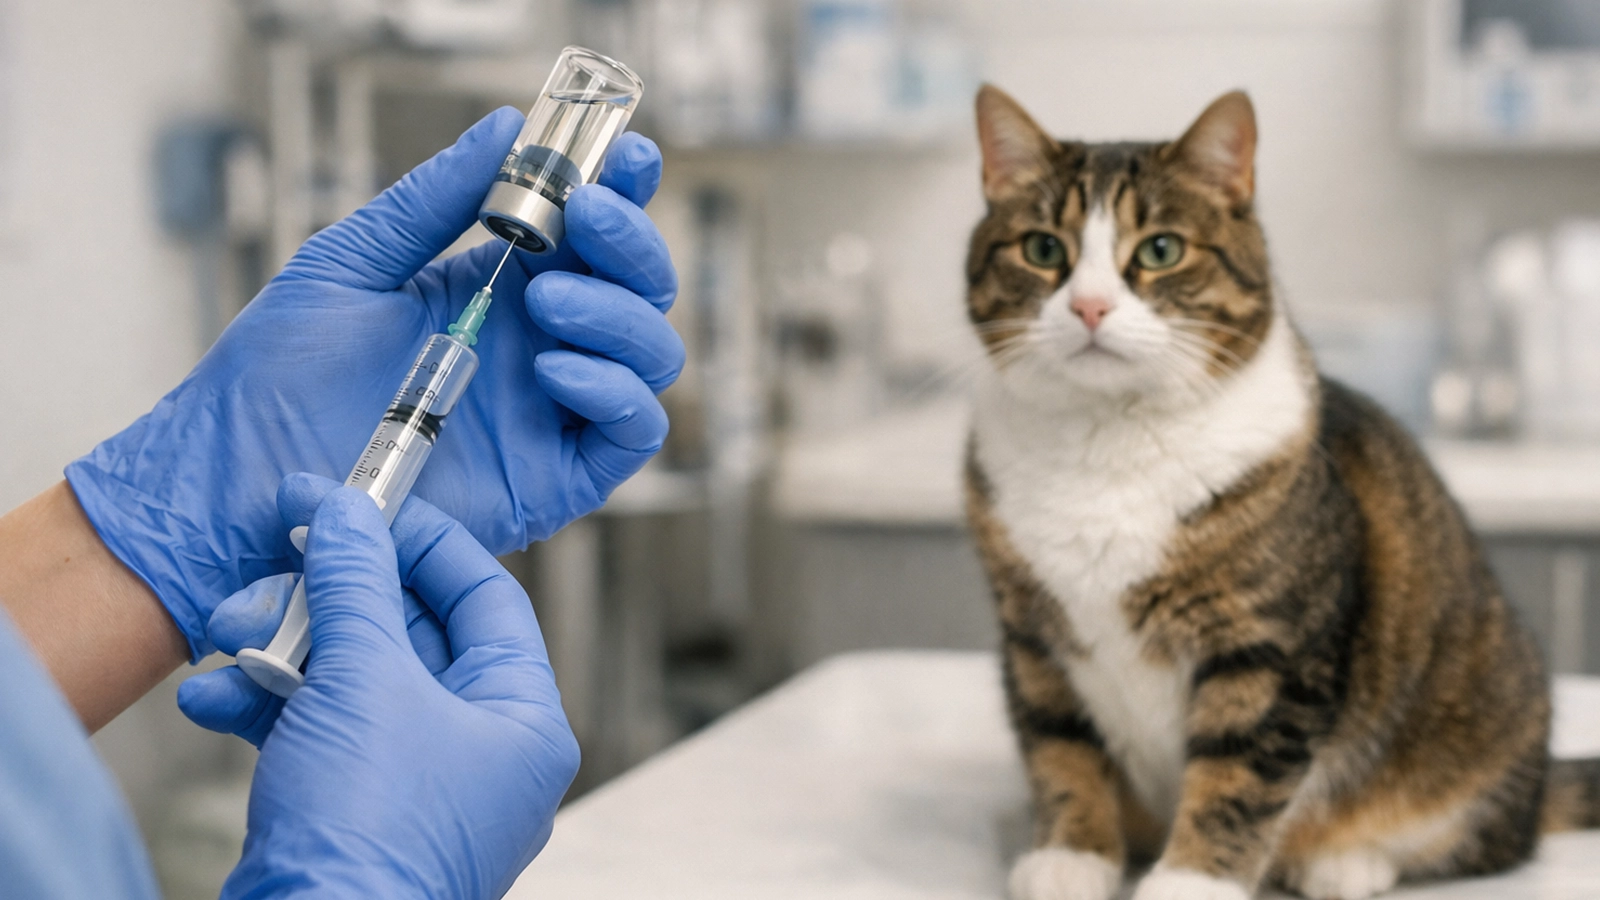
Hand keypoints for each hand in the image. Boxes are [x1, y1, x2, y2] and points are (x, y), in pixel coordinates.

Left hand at [66, 109, 681, 657]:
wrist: (236, 477)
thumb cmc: (276, 374)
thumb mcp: (351, 263)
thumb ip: (432, 200)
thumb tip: (508, 125)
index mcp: (502, 288)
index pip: (592, 232)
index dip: (626, 188)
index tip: (629, 150)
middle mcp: (541, 347)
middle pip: (639, 289)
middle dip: (631, 243)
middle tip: (586, 214)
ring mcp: (553, 414)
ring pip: (651, 356)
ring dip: (620, 315)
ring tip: (546, 301)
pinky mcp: (556, 480)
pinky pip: (631, 433)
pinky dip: (616, 392)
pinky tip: (555, 369)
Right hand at [182, 475, 579, 897]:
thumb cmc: (370, 830)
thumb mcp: (365, 680)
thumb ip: (357, 586)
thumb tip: (347, 514)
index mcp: (522, 718)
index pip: (484, 596)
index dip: (420, 542)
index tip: (359, 503)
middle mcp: (481, 750)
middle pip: (408, 633)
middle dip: (326, 598)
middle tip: (273, 559)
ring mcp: (416, 783)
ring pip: (352, 679)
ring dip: (281, 648)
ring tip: (226, 633)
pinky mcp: (354, 810)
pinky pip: (318, 731)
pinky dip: (266, 706)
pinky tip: (214, 696)